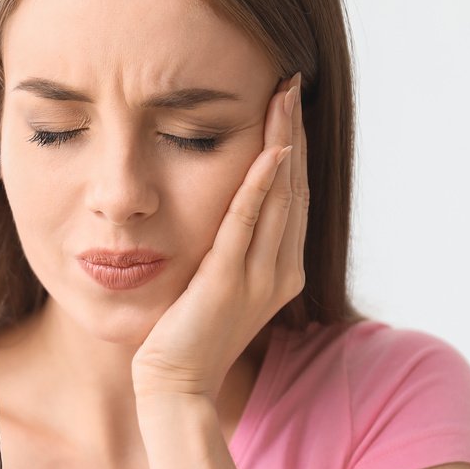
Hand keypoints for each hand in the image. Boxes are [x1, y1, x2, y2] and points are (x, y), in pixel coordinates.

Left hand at [132, 72, 307, 400]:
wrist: (174, 387)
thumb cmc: (185, 338)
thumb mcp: (216, 286)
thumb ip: (229, 252)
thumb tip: (224, 214)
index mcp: (282, 272)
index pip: (294, 196)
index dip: (294, 148)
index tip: (287, 104)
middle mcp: (280, 271)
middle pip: (295, 186)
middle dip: (294, 131)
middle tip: (290, 81)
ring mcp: (259, 278)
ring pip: (280, 197)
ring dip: (283, 142)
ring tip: (283, 96)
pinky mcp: (227, 283)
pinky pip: (247, 224)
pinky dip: (260, 186)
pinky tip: (268, 150)